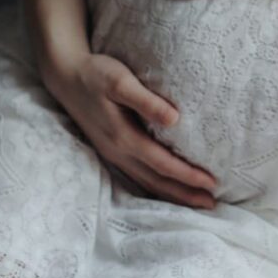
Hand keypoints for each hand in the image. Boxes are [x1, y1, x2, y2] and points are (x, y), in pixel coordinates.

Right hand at [43, 52, 217, 209]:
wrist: (66, 76)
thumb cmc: (97, 74)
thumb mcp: (121, 81)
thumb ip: (147, 102)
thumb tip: (175, 120)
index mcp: (123, 137)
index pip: (162, 163)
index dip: (186, 175)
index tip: (211, 182)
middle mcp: (117, 151)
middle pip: (156, 181)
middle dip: (184, 194)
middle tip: (211, 204)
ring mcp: (112, 153)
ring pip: (146, 182)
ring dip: (172, 194)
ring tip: (196, 202)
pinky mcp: (111, 149)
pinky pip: (137, 176)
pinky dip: (156, 186)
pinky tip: (167, 188)